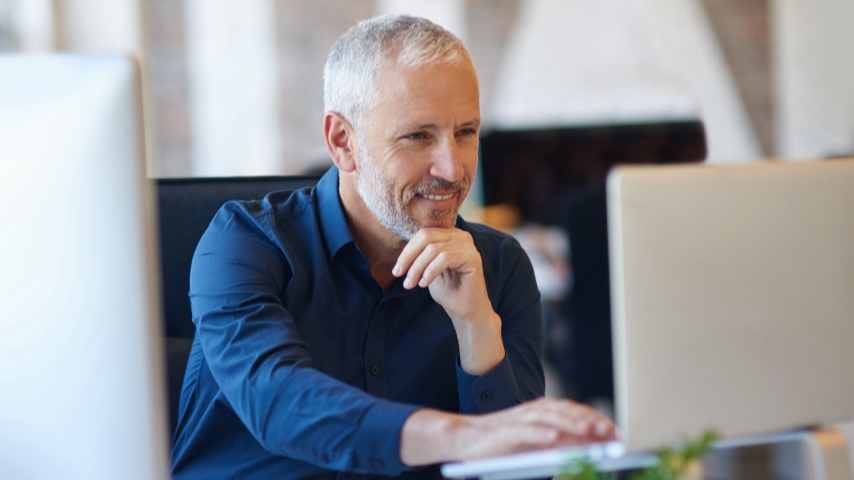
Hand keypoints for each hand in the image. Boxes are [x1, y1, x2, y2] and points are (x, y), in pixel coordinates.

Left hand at [392, 228, 503, 373]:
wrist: (467, 312)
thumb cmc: (449, 291)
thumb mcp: (428, 269)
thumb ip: (420, 255)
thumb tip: (402, 250)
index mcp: (450, 235)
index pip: (423, 234)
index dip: (407, 251)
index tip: (396, 270)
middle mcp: (461, 236)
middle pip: (426, 238)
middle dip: (408, 257)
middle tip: (398, 275)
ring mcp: (468, 245)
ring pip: (433, 249)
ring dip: (417, 268)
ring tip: (410, 284)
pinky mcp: (472, 257)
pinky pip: (444, 258)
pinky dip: (430, 271)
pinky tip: (424, 284)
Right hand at [400, 397, 617, 465]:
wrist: (466, 439)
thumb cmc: (503, 445)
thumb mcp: (538, 444)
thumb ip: (561, 443)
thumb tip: (589, 448)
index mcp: (544, 412)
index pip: (576, 412)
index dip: (597, 420)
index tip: (616, 434)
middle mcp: (534, 411)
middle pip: (567, 411)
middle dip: (590, 421)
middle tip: (609, 433)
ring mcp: (520, 419)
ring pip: (550, 417)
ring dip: (570, 423)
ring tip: (588, 431)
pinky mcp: (505, 430)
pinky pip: (525, 431)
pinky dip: (540, 434)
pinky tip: (554, 440)